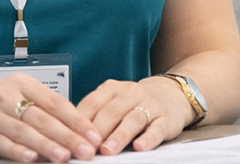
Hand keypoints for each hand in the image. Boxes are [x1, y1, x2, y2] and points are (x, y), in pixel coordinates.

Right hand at [0, 74, 101, 161]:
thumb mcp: (14, 96)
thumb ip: (40, 108)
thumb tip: (74, 128)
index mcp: (21, 83)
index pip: (55, 101)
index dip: (77, 119)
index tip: (93, 134)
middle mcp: (7, 95)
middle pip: (43, 118)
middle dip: (68, 135)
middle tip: (86, 150)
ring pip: (25, 131)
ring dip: (47, 146)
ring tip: (65, 157)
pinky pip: (1, 143)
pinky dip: (17, 152)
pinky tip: (32, 160)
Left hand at [76, 77, 193, 154]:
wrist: (169, 96)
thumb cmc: (133, 104)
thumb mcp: (112, 102)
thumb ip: (94, 115)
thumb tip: (69, 136)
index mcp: (112, 88)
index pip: (93, 103)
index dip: (81, 121)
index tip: (71, 138)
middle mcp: (130, 93)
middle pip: (111, 111)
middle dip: (98, 131)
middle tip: (87, 149)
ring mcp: (149, 105)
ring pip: (133, 119)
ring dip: (119, 136)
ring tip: (107, 151)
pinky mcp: (165, 119)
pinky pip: (157, 128)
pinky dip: (148, 138)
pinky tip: (140, 147)